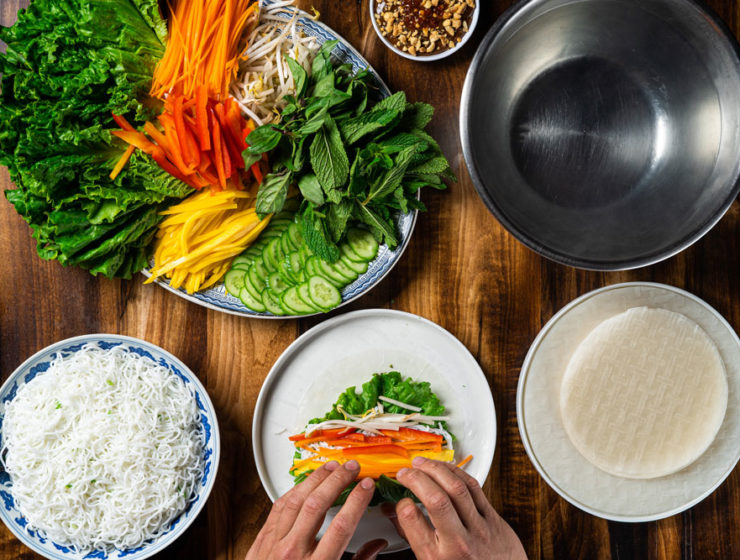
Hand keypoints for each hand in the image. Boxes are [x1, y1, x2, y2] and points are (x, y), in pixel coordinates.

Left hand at [246, 460, 387, 559]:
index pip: (341, 525)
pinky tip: (305, 483)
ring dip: (315, 479)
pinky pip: (278, 508)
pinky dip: (293, 491)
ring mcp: (274, 545)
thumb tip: (377, 546)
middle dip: (337, 481)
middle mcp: (293, 553)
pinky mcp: (261, 541)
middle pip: (317, 505)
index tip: (367, 485)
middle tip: (352, 468)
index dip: (356, 500)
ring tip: (331, 467)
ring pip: (295, 501)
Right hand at [391, 457, 526, 559]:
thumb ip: (412, 537)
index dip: (401, 503)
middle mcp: (458, 543)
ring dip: (436, 468)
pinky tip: (445, 468)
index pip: (412, 519)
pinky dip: (457, 473)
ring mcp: (479, 530)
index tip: (400, 500)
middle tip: (404, 472)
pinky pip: (474, 488)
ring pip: (456, 488)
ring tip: (421, 463)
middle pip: (436, 499)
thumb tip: (394, 512)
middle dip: (416, 478)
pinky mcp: (494, 520)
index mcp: (437, 558)